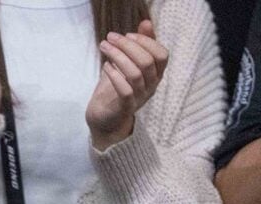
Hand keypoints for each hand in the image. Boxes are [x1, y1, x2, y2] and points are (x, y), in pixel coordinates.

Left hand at [86, 20, 168, 150]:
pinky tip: (105, 67)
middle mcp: (152, 86)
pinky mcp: (126, 108)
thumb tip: (146, 22)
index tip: (126, 34)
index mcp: (156, 74)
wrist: (105, 120)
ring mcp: (140, 98)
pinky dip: (115, 76)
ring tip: (104, 47)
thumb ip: (138, 45)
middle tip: (110, 38)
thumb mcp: (128, 64)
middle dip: (128, 45)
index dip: (146, 41)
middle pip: (148, 61)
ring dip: (118, 57)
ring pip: (135, 74)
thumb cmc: (117, 89)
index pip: (161, 54)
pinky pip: (125, 91)